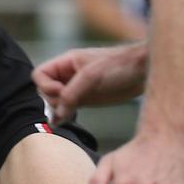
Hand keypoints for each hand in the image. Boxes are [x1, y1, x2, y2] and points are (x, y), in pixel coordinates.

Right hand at [32, 44, 146, 122]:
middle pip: (45, 89)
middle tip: (68, 104)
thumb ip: (71, 94)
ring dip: (59, 109)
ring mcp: (76, 88)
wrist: (143, 72)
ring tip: (69, 114)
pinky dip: (66, 115)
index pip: (40, 74)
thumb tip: (57, 115)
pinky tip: (68, 120)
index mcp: (65, 62)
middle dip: (52, 99)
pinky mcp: (86, 99)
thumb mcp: (92, 77)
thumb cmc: (119, 66)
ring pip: (56, 101)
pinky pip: (68, 108)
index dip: (45, 86)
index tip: (61, 91)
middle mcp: (67, 75)